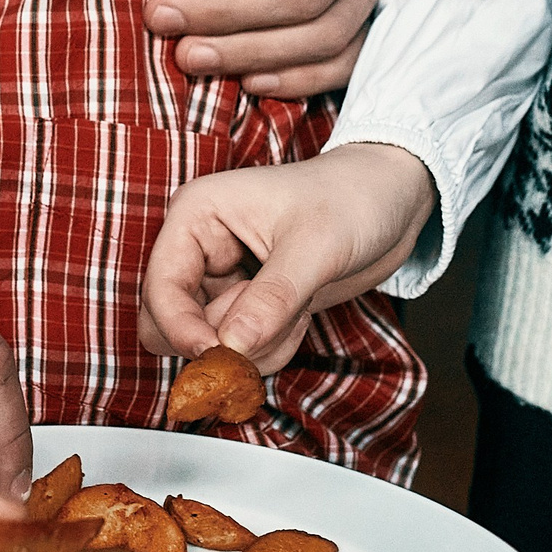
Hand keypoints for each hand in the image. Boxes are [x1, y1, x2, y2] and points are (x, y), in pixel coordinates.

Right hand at [138, 144, 436, 371]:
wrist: (391, 200)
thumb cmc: (354, 197)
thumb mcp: (317, 246)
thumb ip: (272, 299)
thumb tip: (231, 347)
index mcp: (198, 215)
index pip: (160, 289)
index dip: (183, 329)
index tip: (220, 354)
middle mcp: (202, 249)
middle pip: (170, 325)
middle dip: (223, 340)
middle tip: (272, 327)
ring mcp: (224, 281)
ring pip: (209, 346)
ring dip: (256, 345)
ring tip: (298, 308)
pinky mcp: (249, 306)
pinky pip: (241, 351)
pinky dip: (271, 348)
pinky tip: (300, 315)